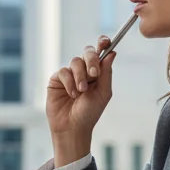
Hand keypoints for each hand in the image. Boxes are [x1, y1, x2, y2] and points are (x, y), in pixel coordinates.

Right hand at [46, 38, 116, 163]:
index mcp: (97, 72)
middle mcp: (83, 70)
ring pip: (75, 61)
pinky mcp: (57, 79)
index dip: (102, 43)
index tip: (105, 42)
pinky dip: (69, 82)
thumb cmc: (89, 113)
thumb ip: (106, 73)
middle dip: (91, 60)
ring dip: (80, 76)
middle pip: (87, 52)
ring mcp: (69, 74)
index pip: (100, 52)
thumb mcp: (103, 93)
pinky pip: (63, 72)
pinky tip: (72, 94)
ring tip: (81, 92)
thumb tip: (111, 53)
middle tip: (94, 74)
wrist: (73, 127)